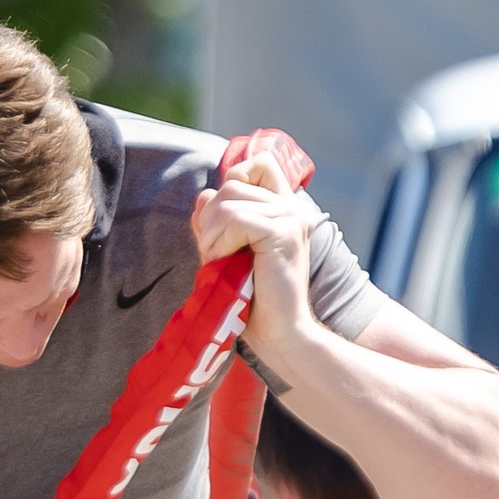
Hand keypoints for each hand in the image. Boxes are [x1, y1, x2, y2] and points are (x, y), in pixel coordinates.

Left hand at [190, 150, 322, 358]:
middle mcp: (294, 209)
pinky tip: (228, 264)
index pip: (261, 164)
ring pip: (228, 201)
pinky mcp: (285, 233)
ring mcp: (292, 218)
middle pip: (232, 184)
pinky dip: (221, 243)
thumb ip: (217, 221)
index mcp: (286, 210)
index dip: (236, 179)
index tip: (228, 220)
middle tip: (217, 256)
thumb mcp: (228, 251)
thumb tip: (204, 195)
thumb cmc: (253, 299)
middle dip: (211, 220)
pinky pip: (236, 219)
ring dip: (212, 235)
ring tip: (221, 263)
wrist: (277, 333)